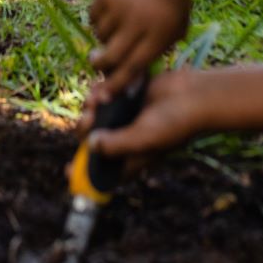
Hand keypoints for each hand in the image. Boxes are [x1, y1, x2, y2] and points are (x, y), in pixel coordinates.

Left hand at [79, 68, 205, 161]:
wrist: (195, 95)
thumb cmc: (175, 124)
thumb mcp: (143, 139)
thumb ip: (115, 145)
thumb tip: (90, 145)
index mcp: (129, 158)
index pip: (100, 171)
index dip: (83, 173)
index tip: (67, 171)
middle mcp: (125, 138)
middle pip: (92, 140)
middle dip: (85, 128)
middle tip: (89, 117)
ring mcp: (126, 117)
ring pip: (96, 115)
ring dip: (91, 107)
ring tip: (99, 99)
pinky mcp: (129, 96)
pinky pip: (105, 96)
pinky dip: (101, 92)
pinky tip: (105, 89)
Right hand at [89, 0, 191, 98]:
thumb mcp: (177, 25)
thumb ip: (159, 51)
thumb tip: (132, 82)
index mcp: (160, 32)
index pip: (133, 68)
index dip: (117, 85)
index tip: (105, 95)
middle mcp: (139, 21)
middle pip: (110, 58)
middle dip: (100, 65)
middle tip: (97, 61)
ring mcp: (121, 6)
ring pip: (100, 37)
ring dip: (105, 36)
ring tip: (120, 22)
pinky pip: (93, 18)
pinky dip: (100, 18)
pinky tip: (115, 8)